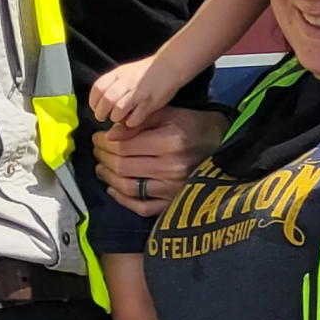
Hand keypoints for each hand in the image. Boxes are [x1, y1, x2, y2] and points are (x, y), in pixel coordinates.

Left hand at [89, 56, 177, 127]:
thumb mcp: (125, 72)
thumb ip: (112, 84)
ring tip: (118, 119)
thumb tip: (98, 102)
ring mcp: (138, 92)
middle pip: (106, 101)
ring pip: (118, 110)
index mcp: (118, 73)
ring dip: (116, 118)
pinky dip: (131, 122)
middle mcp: (126, 82)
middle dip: (101, 113)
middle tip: (103, 118)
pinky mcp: (150, 102)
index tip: (96, 108)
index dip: (93, 101)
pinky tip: (132, 121)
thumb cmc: (146, 72)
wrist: (169, 65)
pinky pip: (135, 117)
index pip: (98, 88)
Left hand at [93, 105, 227, 216]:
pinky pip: (141, 207)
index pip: (123, 146)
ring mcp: (173, 189)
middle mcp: (172, 168)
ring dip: (108, 177)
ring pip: (128, 187)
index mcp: (170, 142)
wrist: (222, 146)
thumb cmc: (193, 126)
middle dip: (103, 157)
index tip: (97, 137)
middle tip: (97, 150)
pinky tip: (113, 189)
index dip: (103, 142)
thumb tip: (109, 134)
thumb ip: (139, 121)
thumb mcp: (169, 113)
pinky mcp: (173, 202)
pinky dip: (122, 199)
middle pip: (122, 166)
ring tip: (102, 167)